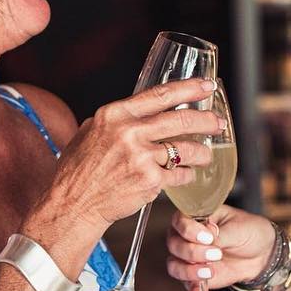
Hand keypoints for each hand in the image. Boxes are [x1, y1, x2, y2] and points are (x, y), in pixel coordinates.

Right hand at [36, 78, 222, 232]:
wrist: (73, 204)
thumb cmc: (79, 170)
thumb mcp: (91, 132)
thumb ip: (117, 120)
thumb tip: (142, 112)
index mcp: (115, 114)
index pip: (160, 94)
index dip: (189, 88)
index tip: (205, 86)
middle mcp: (128, 132)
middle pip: (180, 119)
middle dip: (206, 120)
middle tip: (218, 123)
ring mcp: (140, 157)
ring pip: (185, 149)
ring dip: (202, 152)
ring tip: (206, 154)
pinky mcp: (149, 180)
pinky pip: (178, 175)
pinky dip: (185, 175)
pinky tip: (186, 175)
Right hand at [166, 204, 276, 290]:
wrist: (261, 254)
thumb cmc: (248, 232)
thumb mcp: (238, 228)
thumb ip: (220, 234)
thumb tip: (208, 239)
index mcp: (195, 217)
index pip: (179, 221)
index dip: (189, 230)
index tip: (208, 237)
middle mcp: (186, 237)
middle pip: (174, 245)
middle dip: (193, 252)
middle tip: (216, 254)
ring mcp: (188, 258)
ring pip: (174, 265)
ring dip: (190, 271)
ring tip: (210, 272)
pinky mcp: (195, 276)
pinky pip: (187, 285)